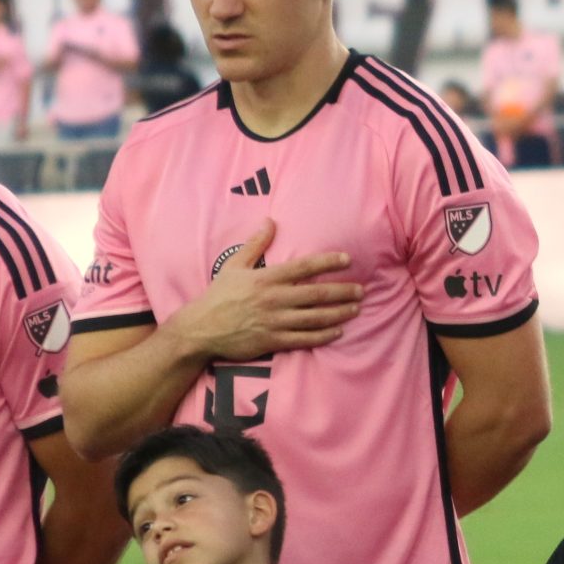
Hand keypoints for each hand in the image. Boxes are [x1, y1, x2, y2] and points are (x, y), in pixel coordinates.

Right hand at [173, 218, 362, 359]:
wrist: (201, 329)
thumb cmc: (218, 295)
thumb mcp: (234, 265)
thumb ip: (255, 244)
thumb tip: (270, 221)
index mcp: (266, 279)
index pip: (304, 267)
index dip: (328, 262)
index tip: (347, 259)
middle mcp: (274, 299)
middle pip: (316, 293)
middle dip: (342, 291)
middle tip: (362, 290)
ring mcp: (274, 321)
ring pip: (315, 317)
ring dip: (338, 313)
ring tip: (356, 308)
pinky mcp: (272, 341)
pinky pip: (304, 339)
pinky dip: (323, 335)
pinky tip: (338, 331)